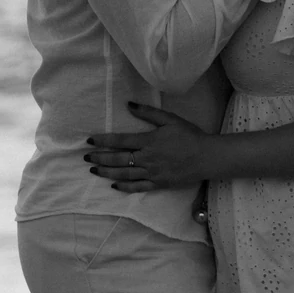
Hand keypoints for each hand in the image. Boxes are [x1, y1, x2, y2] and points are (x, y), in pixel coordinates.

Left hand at [85, 102, 210, 191]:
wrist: (207, 157)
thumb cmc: (190, 136)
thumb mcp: (171, 119)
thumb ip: (149, 112)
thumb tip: (129, 105)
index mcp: (148, 141)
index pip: (120, 141)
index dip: (103, 141)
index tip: (90, 140)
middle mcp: (147, 158)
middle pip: (118, 159)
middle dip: (100, 158)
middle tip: (86, 158)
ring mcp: (152, 173)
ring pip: (124, 174)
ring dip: (106, 173)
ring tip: (94, 171)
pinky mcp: (158, 183)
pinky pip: (138, 187)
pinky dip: (124, 186)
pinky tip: (114, 185)